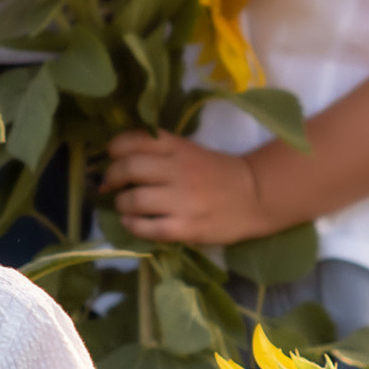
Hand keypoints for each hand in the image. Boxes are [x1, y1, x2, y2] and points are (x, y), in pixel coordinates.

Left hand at [103, 127, 273, 245]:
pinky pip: (149, 228)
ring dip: (121, 204)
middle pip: (129, 168)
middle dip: (112, 178)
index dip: (115, 149)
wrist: (256, 195)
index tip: (113, 157)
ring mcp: (184, 200)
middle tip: (112, 185)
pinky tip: (134, 223)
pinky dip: (133, 226)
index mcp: (179, 147)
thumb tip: (117, 160)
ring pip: (134, 200)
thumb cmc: (216, 173)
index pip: (135, 140)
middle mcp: (179, 170)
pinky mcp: (188, 227)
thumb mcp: (190, 151)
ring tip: (126, 206)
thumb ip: (159, 150)